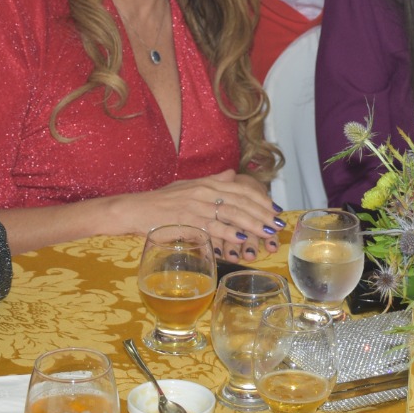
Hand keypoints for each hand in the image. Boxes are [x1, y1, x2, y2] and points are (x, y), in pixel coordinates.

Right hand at [131, 170, 280, 261]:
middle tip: (278, 224)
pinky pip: (212, 227)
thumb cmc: (161, 201)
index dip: (260, 199)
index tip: (275, 209)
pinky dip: (228, 232)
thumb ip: (212, 181)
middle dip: (262, 213)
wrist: (136, 209)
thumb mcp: (188, 186)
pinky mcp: (188, 221)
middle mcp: (204, 192)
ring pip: (231, 214)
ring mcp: (196, 206)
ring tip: (267, 232)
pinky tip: (241, 238)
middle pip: (241, 202)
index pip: (241, 189)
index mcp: (206, 183)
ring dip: (252, 224)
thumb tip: (232, 174)